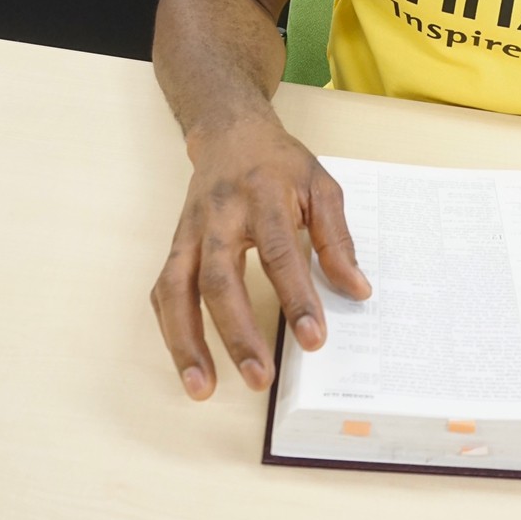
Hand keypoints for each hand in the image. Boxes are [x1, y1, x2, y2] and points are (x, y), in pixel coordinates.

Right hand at [150, 117, 370, 398]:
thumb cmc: (279, 163)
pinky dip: (170, 329)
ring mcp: (190, 232)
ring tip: (201, 387)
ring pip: (176, 290)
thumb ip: (337, 240)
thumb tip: (356, 290)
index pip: (278, 253)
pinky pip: (164, 291)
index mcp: (263, 197)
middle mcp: (219, 216)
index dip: (296, 298)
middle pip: (219, 278)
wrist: (230, 132)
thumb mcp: (322, 187)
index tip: (312, 338)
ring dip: (185, 342)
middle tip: (258, 377)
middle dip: (236, 332)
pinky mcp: (174, 245)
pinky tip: (188, 362)